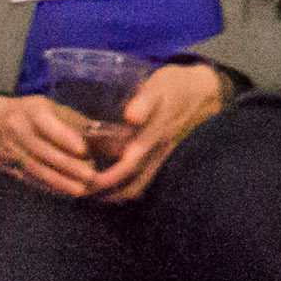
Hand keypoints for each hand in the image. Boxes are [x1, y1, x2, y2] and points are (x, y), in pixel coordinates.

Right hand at [0, 92, 109, 200]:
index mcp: (30, 111)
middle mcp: (16, 130)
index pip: (45, 124)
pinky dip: (48, 187)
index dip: (63, 137)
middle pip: (42, 151)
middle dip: (67, 165)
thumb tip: (107, 135)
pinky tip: (65, 193)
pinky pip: (28, 179)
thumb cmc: (30, 112)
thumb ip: (73, 120)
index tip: (83, 149)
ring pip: (35, 168)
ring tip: (81, 189)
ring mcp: (10, 150)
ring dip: (59, 181)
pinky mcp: (8, 166)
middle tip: (91, 175)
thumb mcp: (49, 107)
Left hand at [86, 59, 230, 201]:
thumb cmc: (174, 86)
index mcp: (154, 136)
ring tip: (87, 193)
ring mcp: (160, 156)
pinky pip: (141, 181)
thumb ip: (146, 100)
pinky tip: (106, 186)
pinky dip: (122, 188)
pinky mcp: (159, 157)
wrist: (202, 92)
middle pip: (132, 183)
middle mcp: (157, 151)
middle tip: (77, 191)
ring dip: (113, 194)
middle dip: (104, 191)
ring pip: (137, 185)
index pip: (130, 164)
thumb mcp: (159, 86)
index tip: (85, 181)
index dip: (108, 177)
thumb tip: (130, 115)